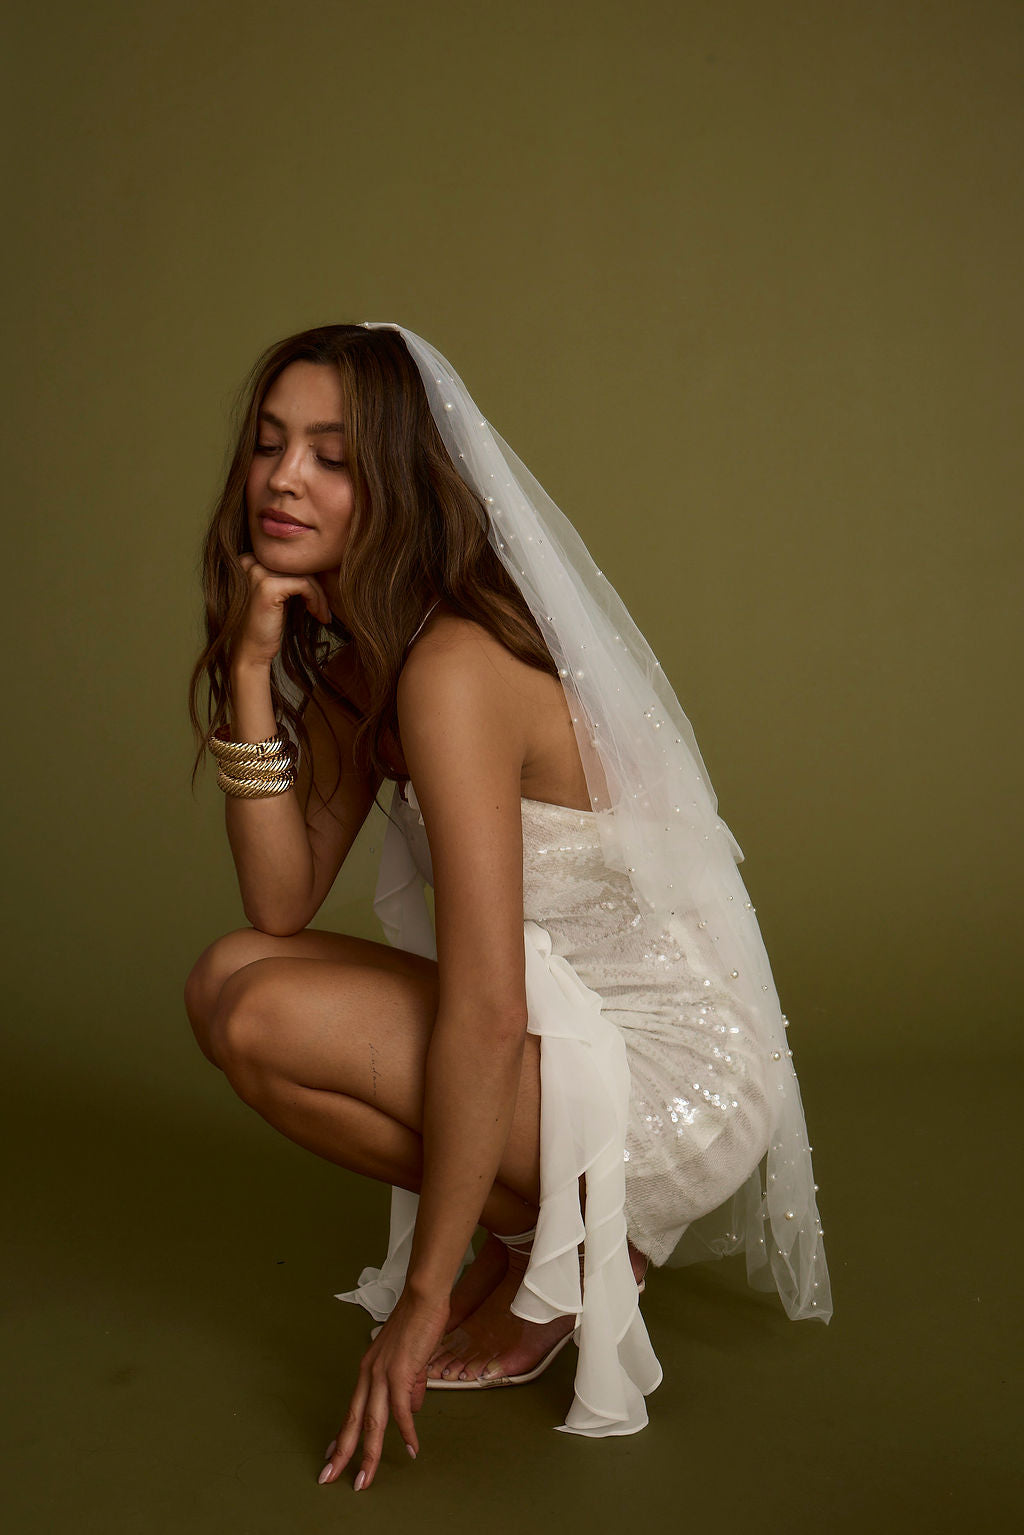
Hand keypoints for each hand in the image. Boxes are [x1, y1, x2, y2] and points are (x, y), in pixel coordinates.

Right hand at [231, 552, 333, 669]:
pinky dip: (316, 600)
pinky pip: (305, 585)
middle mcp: (249, 561)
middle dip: (316, 588)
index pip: (289, 559)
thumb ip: (289, 575)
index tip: (317, 600)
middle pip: (297, 565)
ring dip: (319, 596)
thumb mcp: (279, 594)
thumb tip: (320, 562)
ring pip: (304, 574)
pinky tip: (318, 615)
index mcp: (248, 559)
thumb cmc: (266, 625)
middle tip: (324, 609)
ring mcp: (256, 572)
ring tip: (322, 614)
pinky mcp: (268, 586)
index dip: (307, 578)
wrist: (251, 652)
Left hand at [318, 1288, 449, 1492]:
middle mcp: (369, 1374)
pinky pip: (400, 1410)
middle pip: (353, 1421)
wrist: (423, 1298)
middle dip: (343, 1454)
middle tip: (330, 1478)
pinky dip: (406, 1432)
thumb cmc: (417, 1322)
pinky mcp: (400, 1373)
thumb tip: (411, 1410)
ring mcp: (382, 1374)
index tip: (333, 1456)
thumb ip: (409, 1386)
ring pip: (371, 1422)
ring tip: (366, 1479)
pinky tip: (411, 1449)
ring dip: (369, 1454)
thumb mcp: (409, 1359)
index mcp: (368, 1370)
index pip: (352, 1409)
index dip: (343, 1434)